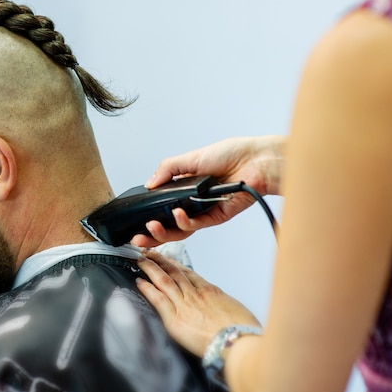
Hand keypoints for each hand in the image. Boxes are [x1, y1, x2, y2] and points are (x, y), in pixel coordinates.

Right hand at [132, 135, 284, 246]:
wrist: (255, 160)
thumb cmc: (231, 154)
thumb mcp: (191, 158)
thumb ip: (168, 170)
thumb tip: (149, 183)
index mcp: (185, 187)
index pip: (162, 206)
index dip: (149, 214)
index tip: (136, 221)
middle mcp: (193, 201)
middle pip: (168, 224)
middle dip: (152, 233)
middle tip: (138, 236)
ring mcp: (204, 211)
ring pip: (180, 229)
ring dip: (164, 231)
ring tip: (152, 226)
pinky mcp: (216, 217)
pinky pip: (196, 224)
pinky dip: (184, 221)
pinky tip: (178, 214)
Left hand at [136, 249, 259, 357]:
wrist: (238, 342)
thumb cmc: (242, 331)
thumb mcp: (236, 311)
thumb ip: (223, 306)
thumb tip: (221, 308)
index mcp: (211, 291)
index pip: (189, 274)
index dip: (176, 264)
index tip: (168, 258)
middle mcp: (195, 294)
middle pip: (174, 272)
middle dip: (160, 261)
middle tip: (150, 252)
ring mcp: (184, 305)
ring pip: (164, 280)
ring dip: (151, 269)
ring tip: (141, 261)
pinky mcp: (175, 318)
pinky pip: (158, 299)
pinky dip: (147, 289)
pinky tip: (140, 282)